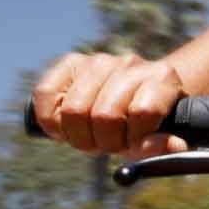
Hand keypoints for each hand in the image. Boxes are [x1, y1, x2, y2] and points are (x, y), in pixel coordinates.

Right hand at [31, 51, 188, 158]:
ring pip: (74, 109)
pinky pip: (45, 94)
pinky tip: (66, 127)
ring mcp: (98, 61)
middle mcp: (130, 64)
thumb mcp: (161, 138)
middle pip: (105, 115)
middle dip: (104, 142)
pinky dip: (52, 121)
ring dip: (78, 136)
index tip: (135, 145)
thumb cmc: (148, 123)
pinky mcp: (69, 63)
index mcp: (162, 78)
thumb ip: (163, 147)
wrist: (133, 98)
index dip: (134, 138)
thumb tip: (149, 146)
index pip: (142, 112)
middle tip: (108, 145)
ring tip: (90, 137)